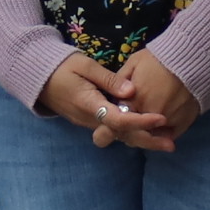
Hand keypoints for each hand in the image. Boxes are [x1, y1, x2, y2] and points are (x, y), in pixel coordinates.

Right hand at [36, 53, 170, 150]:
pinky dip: (130, 133)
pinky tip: (147, 130)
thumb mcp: (85, 65)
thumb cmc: (61, 66)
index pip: (119, 120)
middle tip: (172, 144)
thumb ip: (109, 79)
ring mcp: (88, 122)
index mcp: (89, 104)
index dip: (141, 121)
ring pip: (118, 136)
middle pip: (122, 136)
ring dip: (141, 139)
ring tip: (166, 140)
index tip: (162, 118)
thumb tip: (132, 91)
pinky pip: (112, 131)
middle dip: (147, 141)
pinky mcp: (89, 120)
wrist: (36, 77)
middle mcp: (89, 119)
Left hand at [113, 48, 200, 146]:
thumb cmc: (160, 59)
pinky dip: (163, 136)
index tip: (117, 119)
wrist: (191, 59)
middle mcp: (147, 116)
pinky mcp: (182, 125)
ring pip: (150, 137)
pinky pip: (168, 137)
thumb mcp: (134, 63)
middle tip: (129, 128)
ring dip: (145, 135)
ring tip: (145, 127)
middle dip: (129, 131)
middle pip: (133, 134)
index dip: (115, 121)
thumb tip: (112, 95)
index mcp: (132, 102)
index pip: (117, 121)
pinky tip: (161, 129)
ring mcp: (166, 122)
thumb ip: (119, 81)